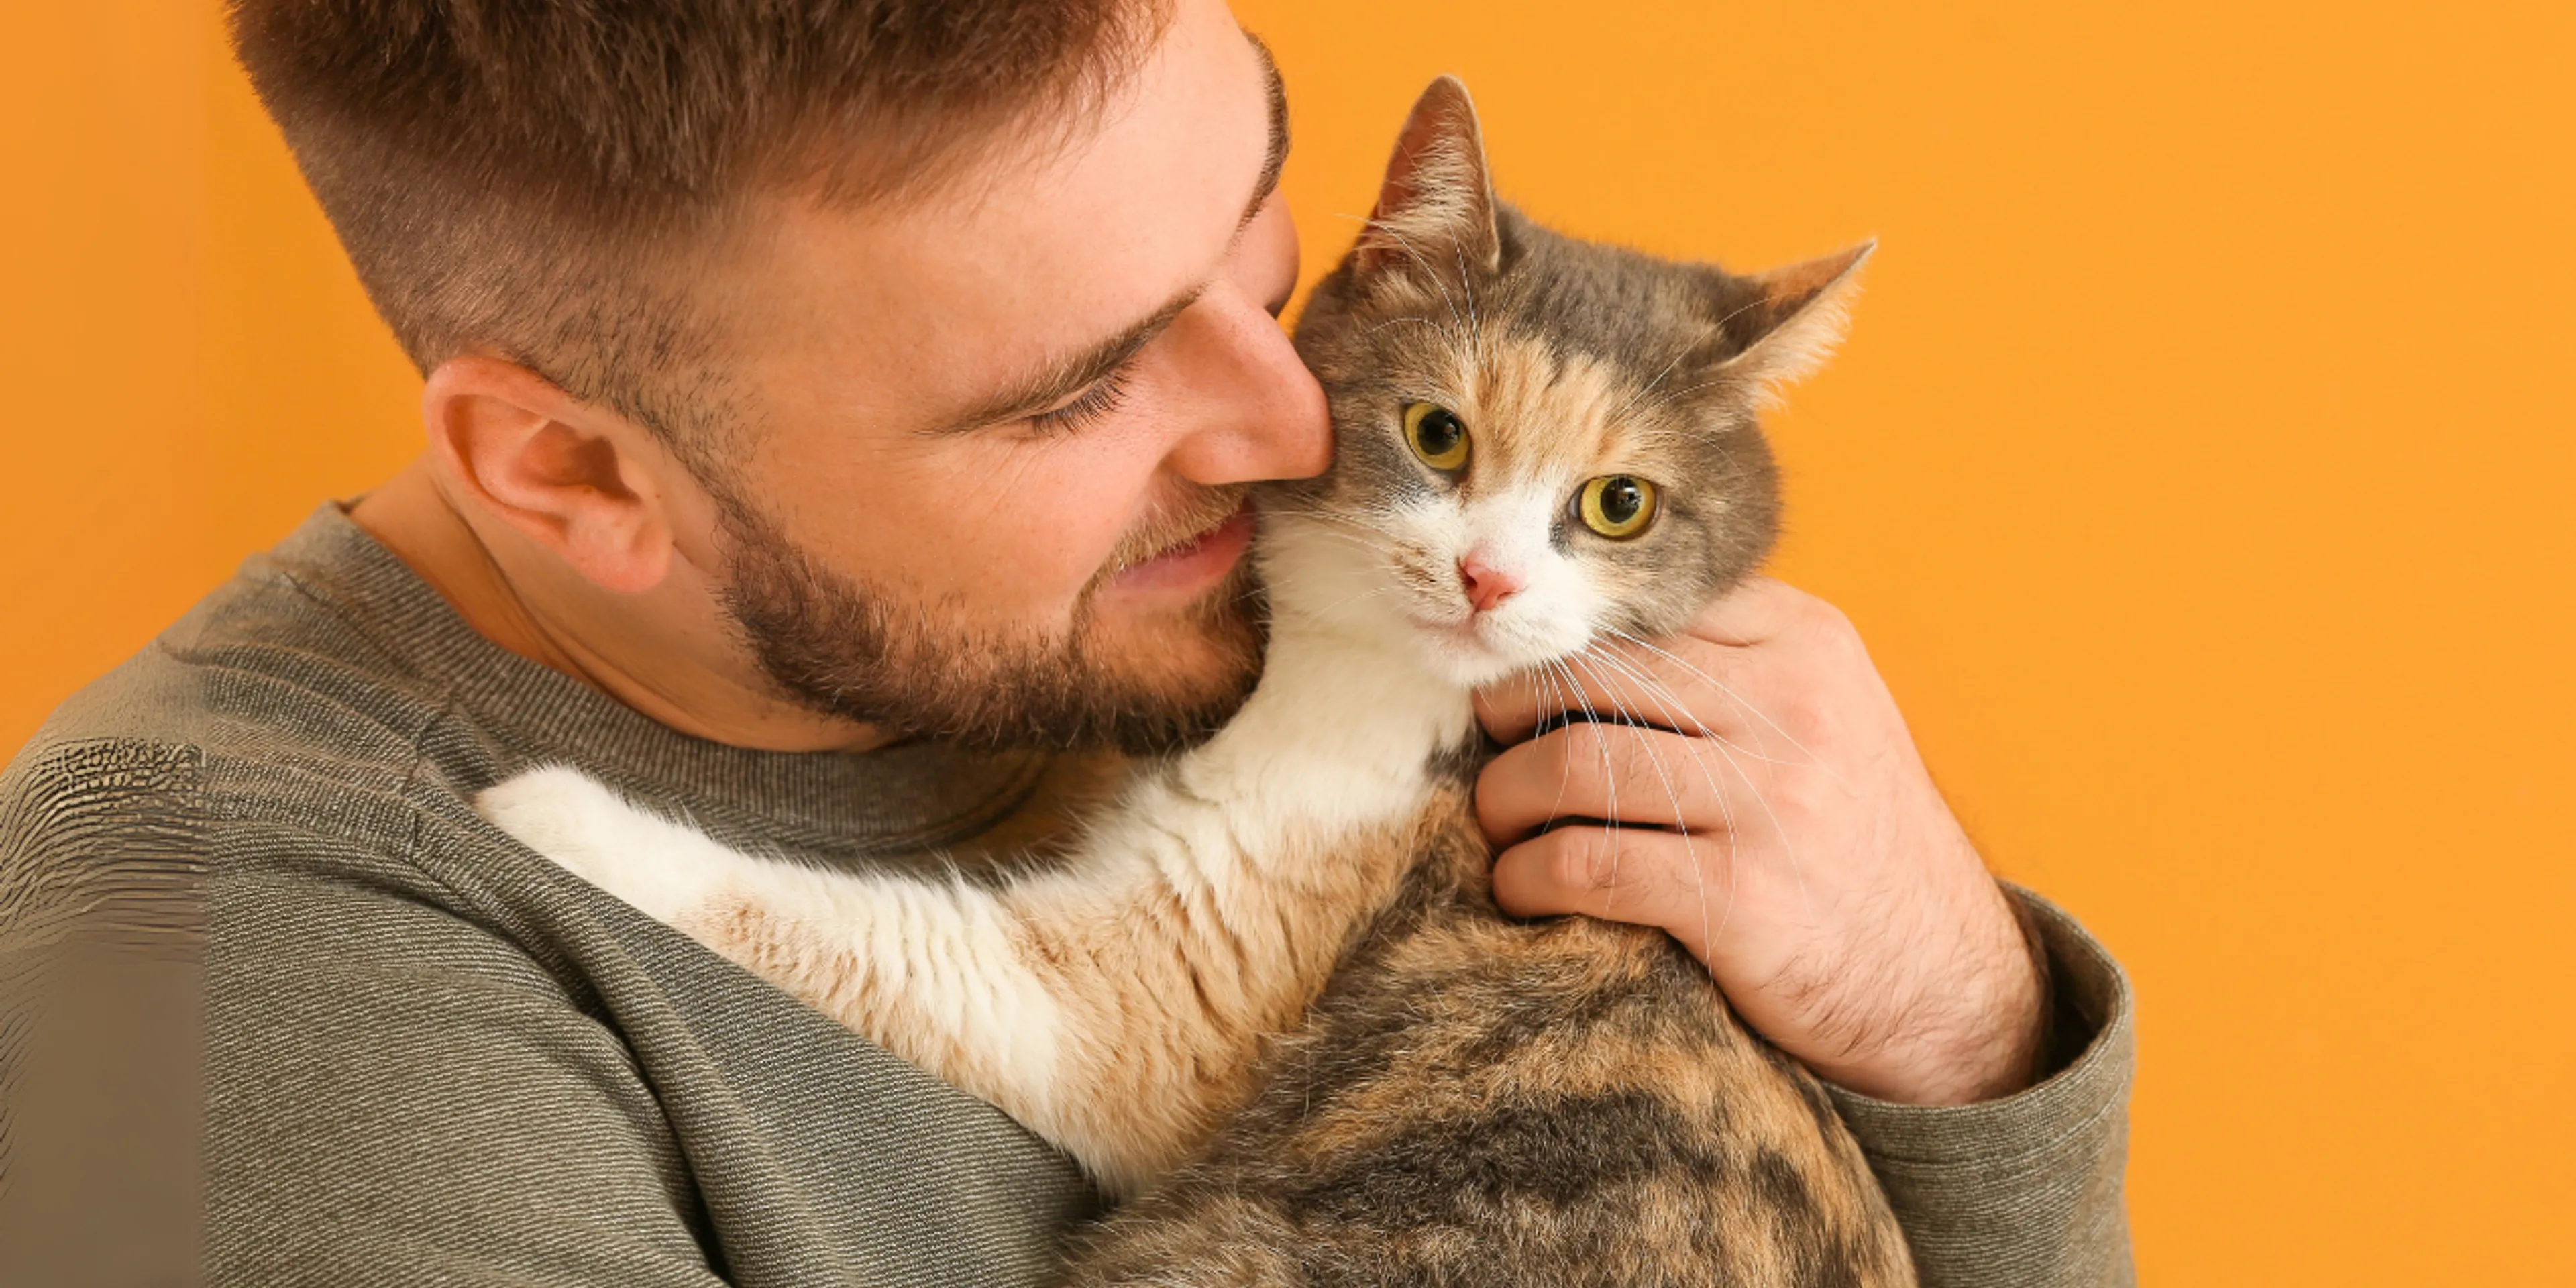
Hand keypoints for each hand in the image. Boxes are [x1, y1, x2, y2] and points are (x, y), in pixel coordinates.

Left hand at [1472, 577, 2043, 1104]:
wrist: (1946, 985)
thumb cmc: (1855, 843)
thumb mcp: (1827, 718)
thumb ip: (1729, 664)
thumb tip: (1575, 635)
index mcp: (1807, 641)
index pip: (1643, 603)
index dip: (1557, 639)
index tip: (1516, 676)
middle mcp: (1792, 706)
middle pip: (1592, 673)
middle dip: (1511, 707)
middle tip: (1487, 743)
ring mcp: (1768, 800)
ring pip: (1570, 761)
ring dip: (1504, 795)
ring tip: (1500, 820)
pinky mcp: (1738, 896)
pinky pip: (1584, 861)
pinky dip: (1527, 875)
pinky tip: (1522, 888)